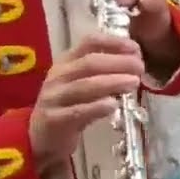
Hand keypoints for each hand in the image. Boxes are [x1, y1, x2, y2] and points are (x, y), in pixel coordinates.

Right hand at [30, 33, 143, 170]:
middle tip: (140, 67)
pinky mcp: (53, 119)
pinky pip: (77, 111)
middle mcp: (58, 75)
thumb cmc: (68, 105)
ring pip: (84, 85)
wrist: (40, 136)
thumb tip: (134, 62)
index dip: (113, 42)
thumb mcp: (82, 83)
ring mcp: (54, 97)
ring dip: (112, 82)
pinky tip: (113, 105)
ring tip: (133, 82)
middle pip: (90, 63)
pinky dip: (96, 107)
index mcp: (67, 61)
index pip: (89, 42)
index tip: (136, 48)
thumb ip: (104, 72)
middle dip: (118, 63)